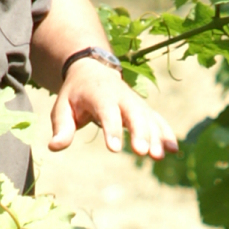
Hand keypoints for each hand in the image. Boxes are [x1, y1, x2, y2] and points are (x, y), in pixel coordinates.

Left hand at [47, 60, 179, 156]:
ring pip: (149, 119)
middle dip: (140, 133)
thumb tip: (54, 147)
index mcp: (100, 94)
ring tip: (158, 157)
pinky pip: (158, 121)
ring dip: (156, 137)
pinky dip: (166, 134)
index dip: (112, 130)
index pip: (107, 112)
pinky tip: (174, 150)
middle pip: (134, 114)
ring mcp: (135, 102)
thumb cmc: (75, 94)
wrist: (94, 71)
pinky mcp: (144, 109)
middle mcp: (122, 96)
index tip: (114, 149)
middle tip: (142, 153)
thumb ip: (61, 127)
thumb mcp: (62, 107)